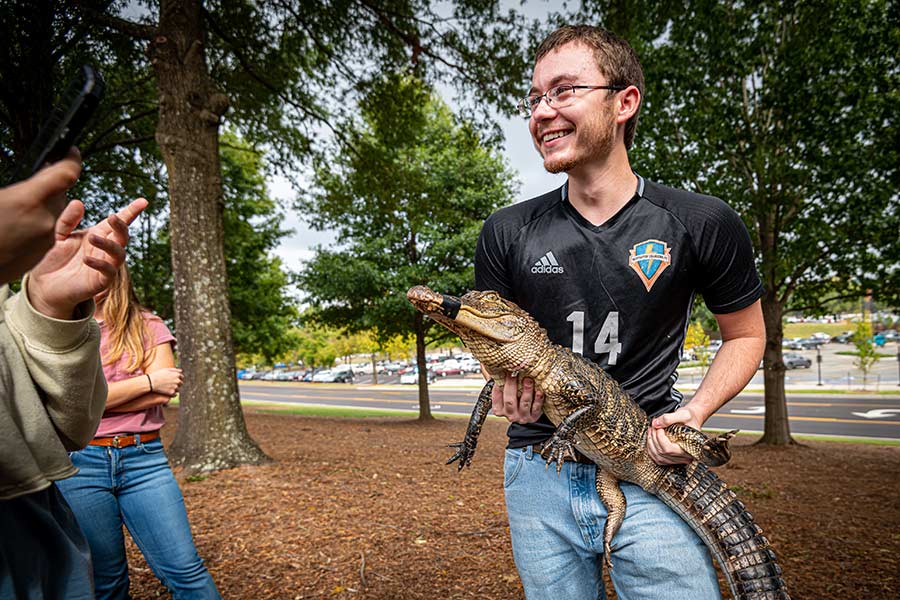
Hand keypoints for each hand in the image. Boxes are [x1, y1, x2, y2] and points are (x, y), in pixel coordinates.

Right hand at [0, 149, 81, 283]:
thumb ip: (22, 187)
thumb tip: (40, 176)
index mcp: (28, 201)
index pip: (66, 175)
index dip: (72, 160)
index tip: (72, 152)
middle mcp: (43, 220)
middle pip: (60, 193)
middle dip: (49, 186)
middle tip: (34, 181)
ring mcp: (45, 239)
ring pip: (54, 212)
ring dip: (42, 206)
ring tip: (17, 209)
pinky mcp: (41, 253)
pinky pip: (47, 230)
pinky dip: (37, 223)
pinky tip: (16, 225)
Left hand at [27, 197, 147, 318]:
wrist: (44, 285)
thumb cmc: (53, 259)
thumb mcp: (57, 236)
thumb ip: (67, 220)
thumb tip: (78, 202)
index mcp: (98, 235)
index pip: (118, 222)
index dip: (131, 211)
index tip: (143, 201)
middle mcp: (105, 250)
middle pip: (122, 236)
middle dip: (121, 226)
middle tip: (113, 218)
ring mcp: (106, 266)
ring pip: (119, 253)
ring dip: (109, 245)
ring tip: (92, 238)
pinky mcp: (101, 282)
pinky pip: (108, 272)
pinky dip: (100, 264)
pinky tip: (86, 260)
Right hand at [148, 367, 182, 396]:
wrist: (150, 382)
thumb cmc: (157, 375)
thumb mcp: (166, 370)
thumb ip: (174, 370)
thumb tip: (181, 371)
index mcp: (177, 374)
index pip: (181, 377)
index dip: (177, 378)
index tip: (171, 379)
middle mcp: (177, 381)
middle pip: (180, 383)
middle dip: (176, 383)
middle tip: (169, 384)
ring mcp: (175, 387)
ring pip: (178, 389)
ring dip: (174, 389)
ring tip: (167, 388)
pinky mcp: (172, 392)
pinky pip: (175, 394)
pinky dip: (172, 394)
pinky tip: (167, 392)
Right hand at [491, 372, 543, 423]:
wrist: (528, 412)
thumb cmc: (513, 398)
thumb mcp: (503, 391)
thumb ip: (495, 379)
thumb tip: (485, 363)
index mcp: (499, 409)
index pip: (496, 396)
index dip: (499, 384)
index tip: (504, 372)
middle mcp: (510, 415)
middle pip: (509, 401)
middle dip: (512, 386)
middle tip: (514, 374)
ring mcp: (522, 417)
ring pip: (524, 404)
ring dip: (527, 391)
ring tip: (528, 380)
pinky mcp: (534, 417)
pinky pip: (537, 408)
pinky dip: (538, 399)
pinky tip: (539, 391)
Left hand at [646, 406, 701, 464]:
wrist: (693, 419)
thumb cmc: (691, 418)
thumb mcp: (683, 414)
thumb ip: (668, 418)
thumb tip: (655, 424)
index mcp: (690, 448)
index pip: (668, 449)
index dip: (659, 438)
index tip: (658, 427)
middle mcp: (685, 457)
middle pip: (661, 453)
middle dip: (653, 438)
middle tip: (653, 426)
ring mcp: (679, 459)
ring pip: (658, 457)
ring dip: (650, 443)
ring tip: (652, 431)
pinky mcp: (673, 458)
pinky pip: (658, 458)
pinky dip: (651, 449)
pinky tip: (652, 438)